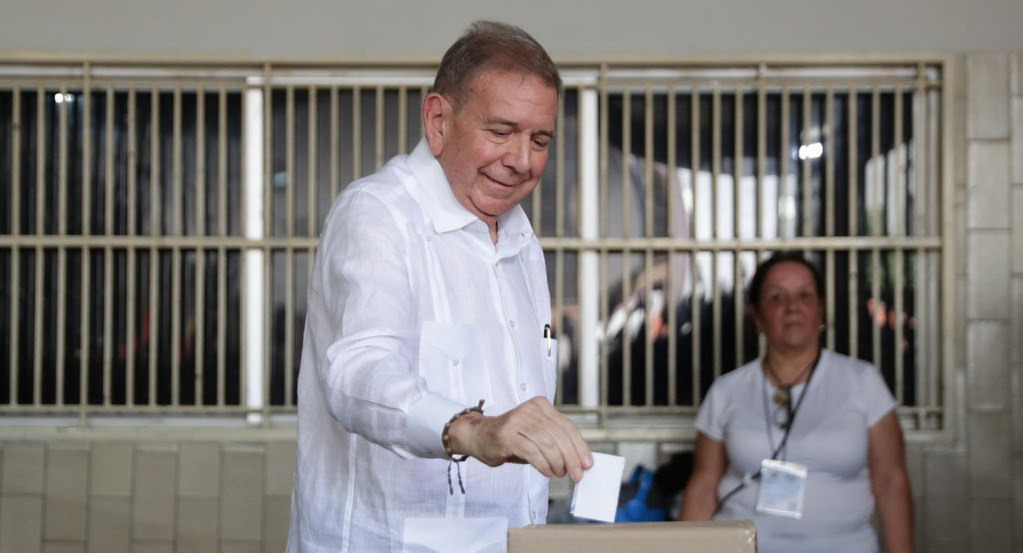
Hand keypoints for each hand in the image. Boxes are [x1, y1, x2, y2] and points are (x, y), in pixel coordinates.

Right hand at [447, 396, 592, 480]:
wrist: (479, 436)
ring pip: (547, 443)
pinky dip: (543, 465)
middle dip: (572, 458)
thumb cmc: (512, 439)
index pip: (567, 426)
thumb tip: (579, 461)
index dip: (580, 446)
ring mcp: (517, 420)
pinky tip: (548, 472)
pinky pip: (532, 451)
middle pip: (559, 435)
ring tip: (560, 474)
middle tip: (577, 474)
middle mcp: (530, 409)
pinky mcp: (507, 434)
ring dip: (558, 463)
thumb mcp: (536, 435)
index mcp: (541, 405)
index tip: (588, 463)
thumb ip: (555, 442)